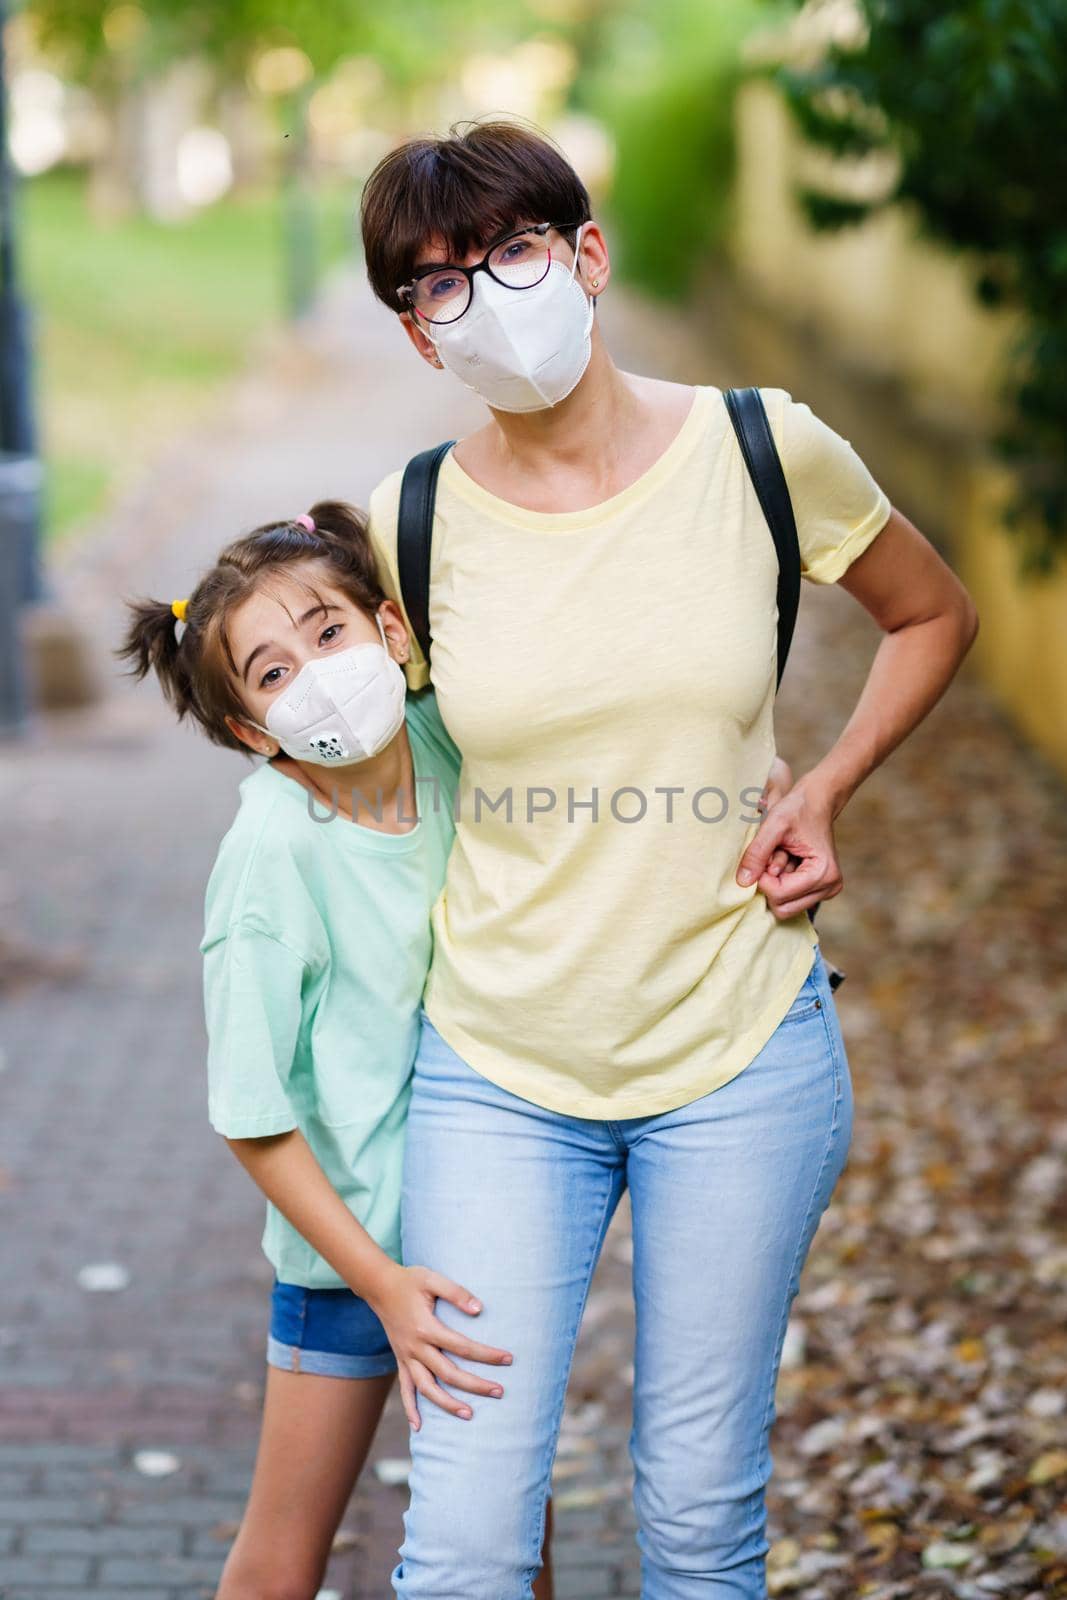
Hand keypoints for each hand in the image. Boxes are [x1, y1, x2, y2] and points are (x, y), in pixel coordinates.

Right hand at [367, 1263, 513, 1430]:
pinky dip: (411, 1408)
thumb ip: (456, 1293)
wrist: (378, 1286)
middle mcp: (415, 1347)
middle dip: (475, 1385)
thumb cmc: (410, 1280)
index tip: (508, 1359)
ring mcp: (406, 1357)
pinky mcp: (400, 1360)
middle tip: (499, 1392)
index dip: (486, 1354)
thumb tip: (479, 1309)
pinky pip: (405, 1388)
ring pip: (427, 1388)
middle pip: (448, 1373)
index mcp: (426, 1328)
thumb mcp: (432, 1278)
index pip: (462, 1346)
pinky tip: (419, 1427)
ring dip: (447, 1404)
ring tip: (470, 1415)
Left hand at [737, 773, 842, 919]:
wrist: (817, 802)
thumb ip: (756, 853)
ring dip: (777, 884)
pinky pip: (792, 900)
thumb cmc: (797, 809)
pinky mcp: (822, 890)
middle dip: (771, 885)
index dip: (763, 878)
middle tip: (773, 859)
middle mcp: (830, 886)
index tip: (765, 856)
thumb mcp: (772, 825)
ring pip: (786, 907)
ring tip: (783, 858)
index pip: (779, 895)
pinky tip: (788, 863)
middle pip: (783, 908)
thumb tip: (743, 882)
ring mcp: (828, 890)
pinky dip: (783, 884)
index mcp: (823, 873)